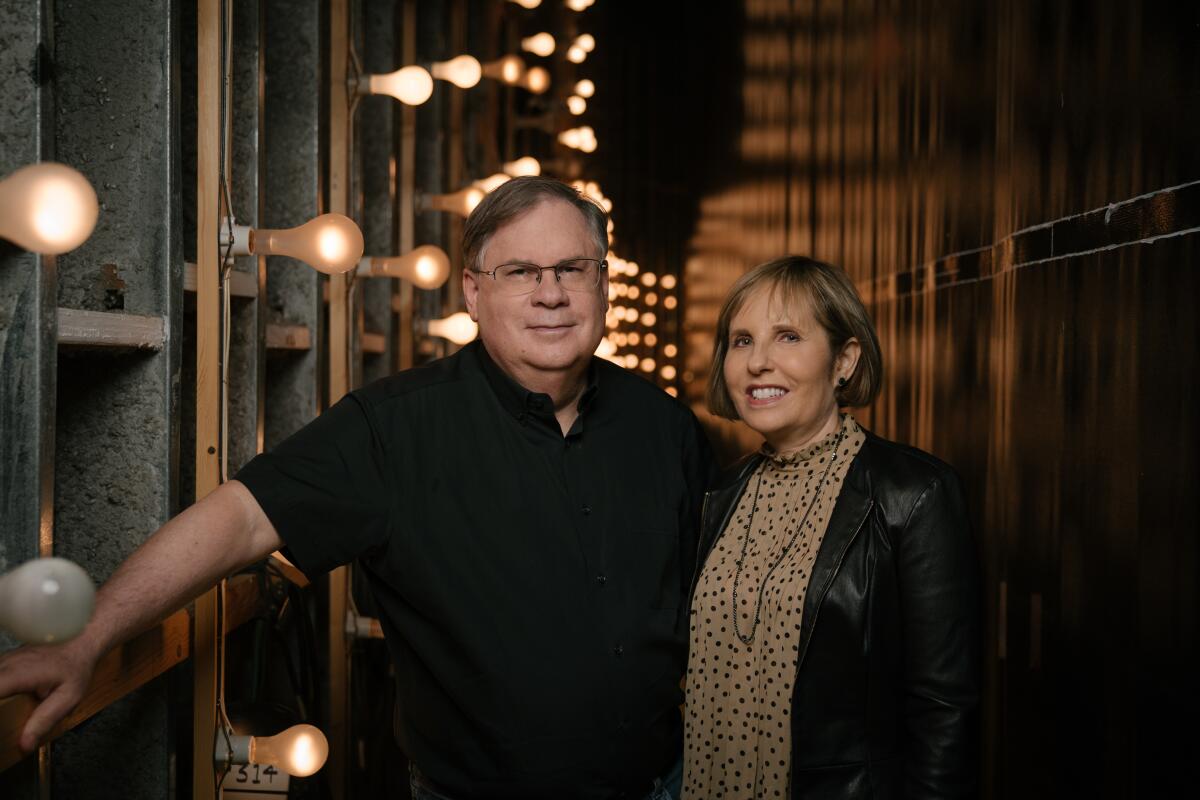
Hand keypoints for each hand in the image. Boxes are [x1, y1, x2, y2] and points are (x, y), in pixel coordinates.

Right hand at [0, 636, 99, 751]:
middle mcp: (7, 664)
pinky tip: (8, 701)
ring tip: (7, 712)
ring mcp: (4, 660)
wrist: (80, 642)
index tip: (2, 717)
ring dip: (0, 697)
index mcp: (20, 674)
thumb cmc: (76, 668)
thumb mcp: (69, 697)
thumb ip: (45, 720)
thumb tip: (24, 745)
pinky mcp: (4, 661)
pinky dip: (0, 687)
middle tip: (5, 720)